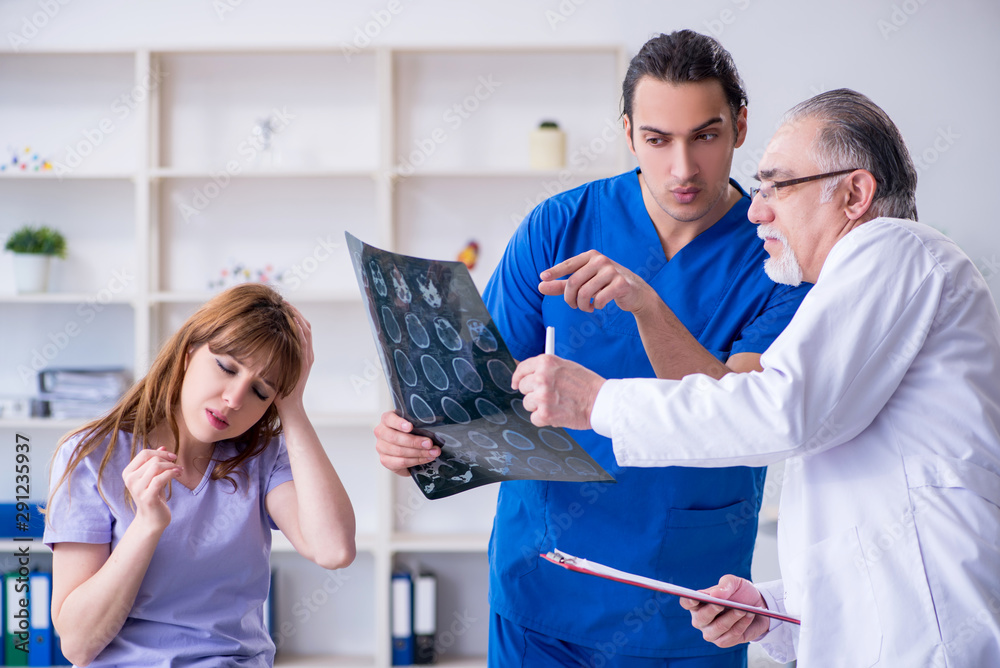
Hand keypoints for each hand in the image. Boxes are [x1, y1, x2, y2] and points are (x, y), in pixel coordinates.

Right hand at [121, 447, 182, 531]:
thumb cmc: (154, 496)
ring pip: (156, 467)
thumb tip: (163, 446)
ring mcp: (137, 489)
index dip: (160, 452)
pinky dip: (172, 474)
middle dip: (168, 460)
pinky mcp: (147, 497)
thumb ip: (156, 462)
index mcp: (128, 472)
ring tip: (180, 471)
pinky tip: (178, 475)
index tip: (173, 456)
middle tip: (178, 467)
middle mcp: (130, 480)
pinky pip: (160, 479)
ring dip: (172, 467)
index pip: (144, 453)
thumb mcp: (154, 476)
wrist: (152, 519)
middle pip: (152, 459)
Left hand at [275, 305, 312, 416]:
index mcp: (302, 354)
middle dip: (294, 311)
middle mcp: (307, 354)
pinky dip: (298, 327)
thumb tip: (256, 346)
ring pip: (305, 330)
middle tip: (282, 300)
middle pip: (304, 325)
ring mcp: (307, 357)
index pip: (300, 329)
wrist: (290, 407)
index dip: (292, 315)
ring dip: (296, 315)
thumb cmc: (279, 392)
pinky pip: (304, 340)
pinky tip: (290, 318)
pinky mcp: (304, 362)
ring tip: (285, 304)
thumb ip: (272, 359)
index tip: (280, 306)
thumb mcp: (275, 370)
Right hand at [373, 411, 439, 476]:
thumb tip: (433, 430)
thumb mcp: (414, 424)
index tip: (410, 427)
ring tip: (433, 452)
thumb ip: (419, 424)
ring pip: (399, 451)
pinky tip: (426, 458)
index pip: (389, 419)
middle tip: (429, 443)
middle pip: (395, 438)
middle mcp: (381, 432)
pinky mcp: (385, 460)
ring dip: (419, 453)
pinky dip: (416, 461)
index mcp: (387, 420)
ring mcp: (381, 447)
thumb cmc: (412, 432)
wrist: (407, 448)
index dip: (399, 423)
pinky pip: (401, 462)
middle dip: (414, 441)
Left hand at [511, 355, 604, 429]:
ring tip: (557, 404)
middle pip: (523, 388)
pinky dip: (544, 419)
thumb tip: (529, 376)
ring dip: (539, 406)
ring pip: (527, 404)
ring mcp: (542, 396)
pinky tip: (558, 414)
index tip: (516, 383)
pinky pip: (534, 418)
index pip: (522, 369)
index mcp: (546, 363)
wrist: (601, 401)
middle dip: (533, 392)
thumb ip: (547, 369)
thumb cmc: (587, 385)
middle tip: (548, 395)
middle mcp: (541, 378)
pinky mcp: (545, 414)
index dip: (518, 378)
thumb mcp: (566, 366)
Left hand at [539, 250, 653, 313]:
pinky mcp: (621, 283)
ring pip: (585, 293)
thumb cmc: (606, 285)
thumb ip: (562, 285)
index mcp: (590, 256)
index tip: (542, 277)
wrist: (635, 292)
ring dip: (583, 305)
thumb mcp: (584, 283)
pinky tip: (599, 305)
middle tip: (574, 306)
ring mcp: (611, 271)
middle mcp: (600, 260)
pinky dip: (597, 306)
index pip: (568, 264)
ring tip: (588, 307)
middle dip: (570, 299)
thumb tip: (540, 285)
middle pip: (573, 282)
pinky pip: (600, 299)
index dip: (555, 272)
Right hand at [679, 575, 770, 646]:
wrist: (758, 608)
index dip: (688, 600)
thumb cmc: (740, 593)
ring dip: (732, 618)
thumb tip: (715, 595)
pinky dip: (741, 624)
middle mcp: (700, 619)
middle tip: (722, 604)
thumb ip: (725, 586)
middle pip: (701, 617)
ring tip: (743, 610)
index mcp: (698, 602)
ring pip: (719, 627)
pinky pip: (732, 635)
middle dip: (712, 610)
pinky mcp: (723, 642)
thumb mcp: (735, 583)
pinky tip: (748, 616)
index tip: (694, 597)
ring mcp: (710, 632)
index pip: (686, 602)